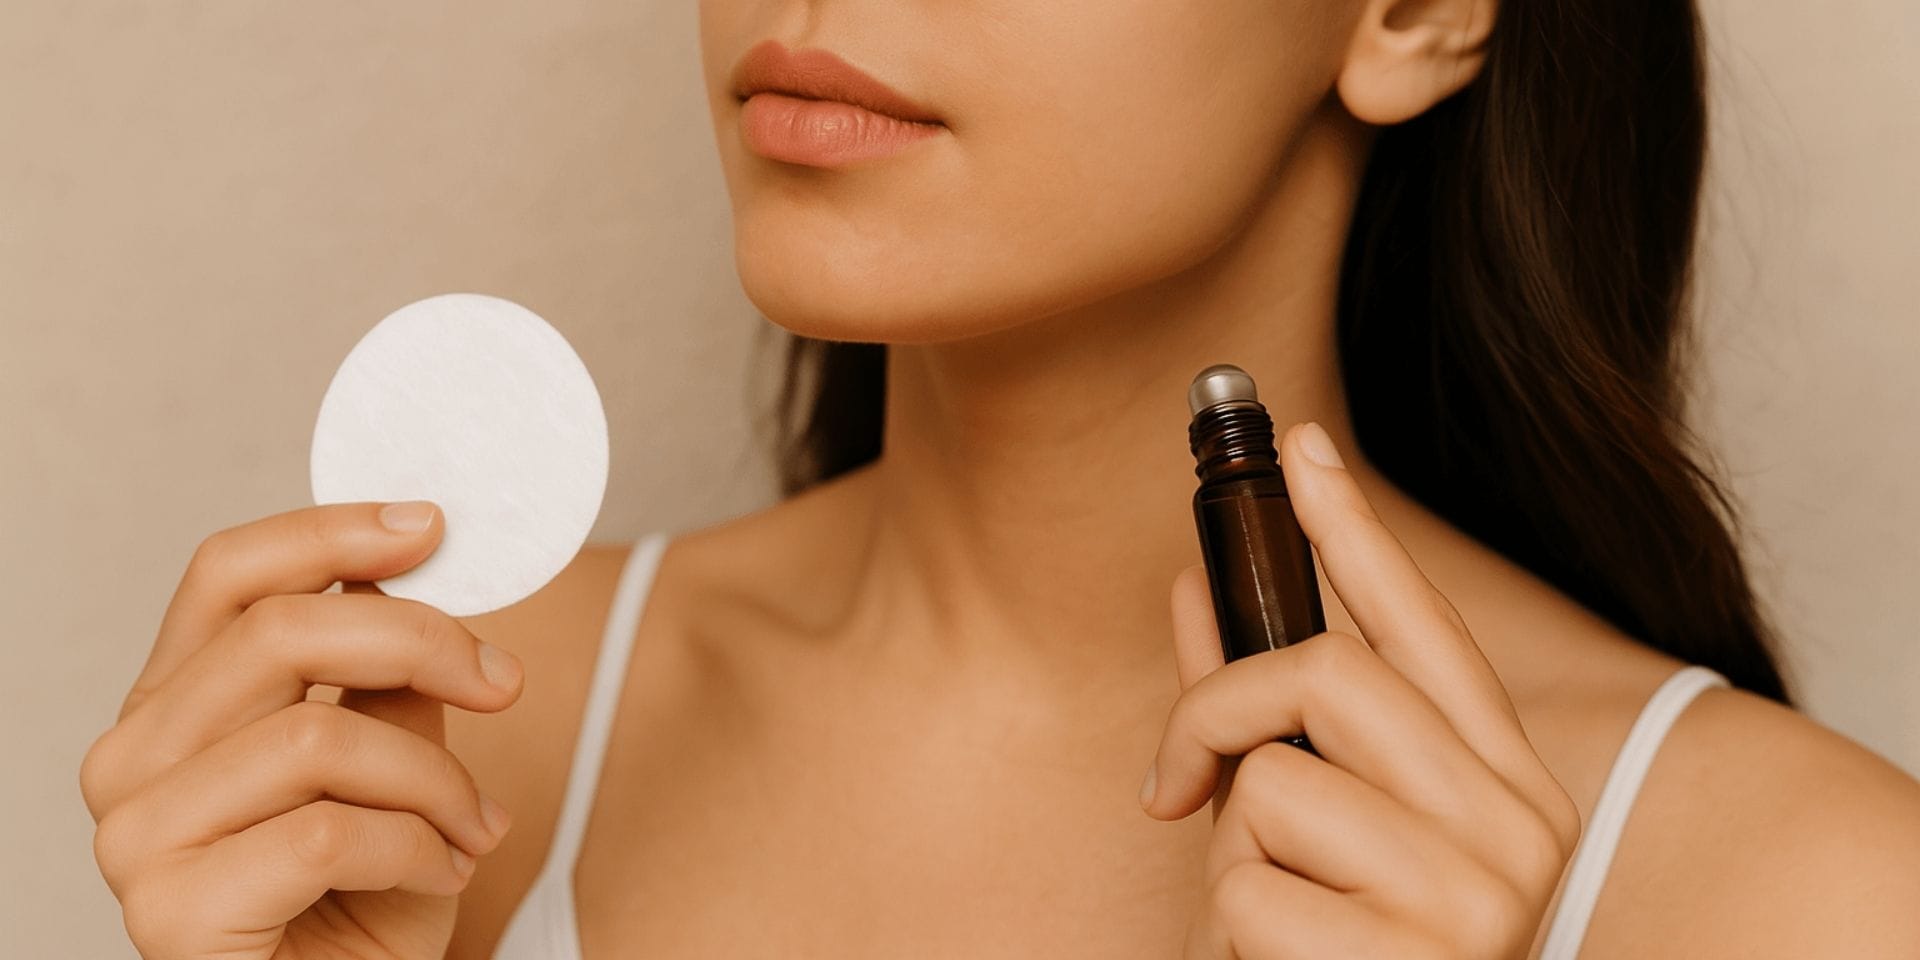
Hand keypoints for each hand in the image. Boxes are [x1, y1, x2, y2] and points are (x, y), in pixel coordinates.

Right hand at [79, 501, 521, 958]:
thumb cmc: (357, 906)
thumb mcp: (391, 776)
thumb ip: (386, 686)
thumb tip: (417, 583)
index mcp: (173, 709)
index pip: (227, 576)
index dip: (330, 534)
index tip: (432, 528)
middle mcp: (132, 762)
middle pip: (278, 633)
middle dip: (420, 643)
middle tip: (503, 679)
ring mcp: (138, 839)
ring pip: (317, 739)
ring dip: (433, 780)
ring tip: (474, 826)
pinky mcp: (172, 913)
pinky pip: (327, 835)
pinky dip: (416, 848)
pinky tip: (441, 873)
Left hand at [1142, 422, 1581, 958]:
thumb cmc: (1352, 956)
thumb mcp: (1316, 832)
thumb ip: (1269, 722)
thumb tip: (1197, 595)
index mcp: (1506, 786)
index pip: (1427, 626)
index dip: (1355, 530)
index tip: (1298, 443)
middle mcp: (1514, 828)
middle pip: (1325, 673)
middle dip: (1216, 710)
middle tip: (1177, 778)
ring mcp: (1473, 898)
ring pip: (1273, 786)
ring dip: (1235, 859)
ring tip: (1281, 919)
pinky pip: (1248, 890)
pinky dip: (1229, 932)